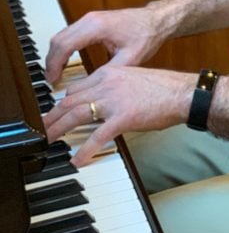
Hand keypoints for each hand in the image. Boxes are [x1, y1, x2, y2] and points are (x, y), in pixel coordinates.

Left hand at [44, 64, 197, 165]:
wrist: (182, 93)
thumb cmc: (163, 88)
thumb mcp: (133, 79)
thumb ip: (114, 87)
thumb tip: (99, 103)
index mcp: (110, 72)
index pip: (76, 87)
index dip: (61, 101)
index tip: (54, 111)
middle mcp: (107, 83)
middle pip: (70, 100)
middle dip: (52, 116)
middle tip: (42, 129)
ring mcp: (114, 100)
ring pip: (76, 115)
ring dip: (58, 130)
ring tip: (48, 141)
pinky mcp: (123, 117)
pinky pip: (97, 136)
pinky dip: (85, 150)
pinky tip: (77, 160)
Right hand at [45, 7, 163, 84]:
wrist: (157, 20)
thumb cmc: (146, 35)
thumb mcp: (129, 59)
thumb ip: (108, 72)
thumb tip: (89, 88)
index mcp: (97, 27)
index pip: (65, 45)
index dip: (55, 65)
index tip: (52, 80)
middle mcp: (90, 19)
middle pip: (58, 39)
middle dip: (51, 61)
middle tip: (51, 80)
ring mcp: (90, 18)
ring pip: (62, 35)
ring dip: (56, 54)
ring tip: (56, 75)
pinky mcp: (93, 21)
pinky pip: (70, 34)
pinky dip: (64, 48)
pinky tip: (65, 62)